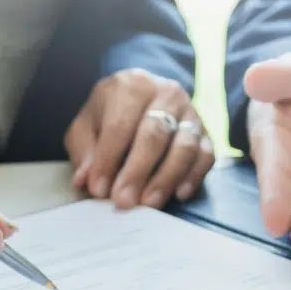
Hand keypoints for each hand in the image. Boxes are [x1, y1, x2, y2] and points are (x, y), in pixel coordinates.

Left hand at [65, 69, 214, 208]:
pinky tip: (178, 195)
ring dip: (165, 179)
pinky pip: (206, 156)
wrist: (139, 100)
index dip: (108, 160)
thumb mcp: (85, 128)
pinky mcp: (206, 132)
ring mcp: (190, 112)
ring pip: (184, 146)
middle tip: (124, 201)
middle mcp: (165, 93)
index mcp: (131, 86)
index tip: (98, 189)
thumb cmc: (107, 117)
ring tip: (148, 203)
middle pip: (154, 135)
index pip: (119, 125)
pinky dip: (194, 176)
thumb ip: (84, 153)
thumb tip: (84, 180)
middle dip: (137, 172)